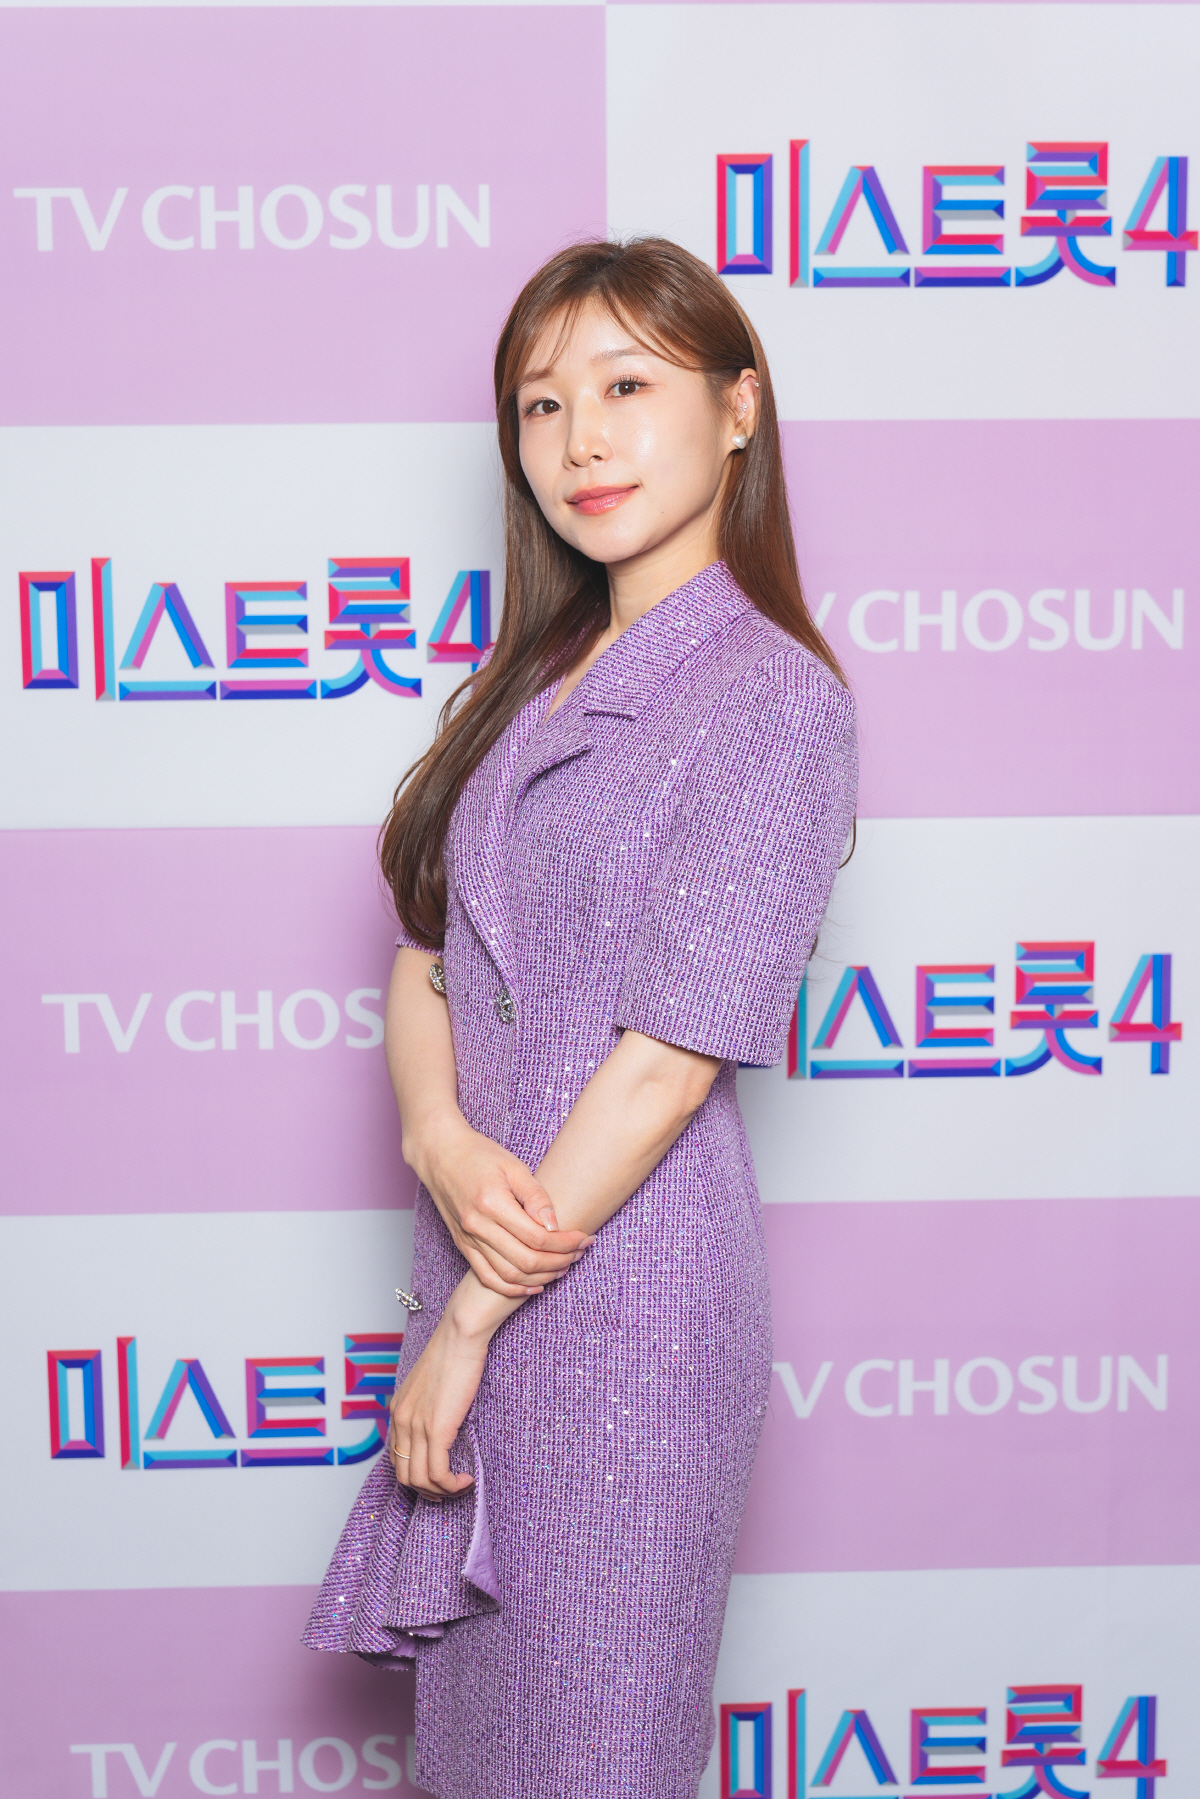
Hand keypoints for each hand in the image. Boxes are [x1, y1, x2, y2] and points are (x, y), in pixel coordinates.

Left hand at [388, 1274, 510, 1501]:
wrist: (459, 1336)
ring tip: (461, 1484)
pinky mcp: (436, 1429)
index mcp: (397, 1411)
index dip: (417, 1476)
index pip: (397, 1459)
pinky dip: (451, 1485)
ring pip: (420, 1481)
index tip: (439, 1478)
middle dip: (428, 1491)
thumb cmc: (452, 1354)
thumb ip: (428, 1407)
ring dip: (442, 1492)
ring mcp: (416, 1427)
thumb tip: (442, 1428)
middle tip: (450, 1488)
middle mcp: (401, 1421)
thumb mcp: (431, 1385)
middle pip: (405, 1476)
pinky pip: (437, 1473)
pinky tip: (466, 1479)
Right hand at [412, 1117, 592, 1297]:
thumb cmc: (479, 1155)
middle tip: (579, 1253)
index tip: (584, 1238)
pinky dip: (512, 1288)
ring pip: (509, 1274)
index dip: (565, 1243)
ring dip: (541, 1278)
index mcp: (492, 1203)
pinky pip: (488, 1277)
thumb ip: (536, 1197)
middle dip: (559, 1261)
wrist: (440, 1155)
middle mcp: (478, 1226)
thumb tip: (554, 1226)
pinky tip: (533, 1286)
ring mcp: (468, 1239)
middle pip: (526, 1261)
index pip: (537, 1237)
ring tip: (563, 1267)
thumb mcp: (513, 1166)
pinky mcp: (462, 1245)